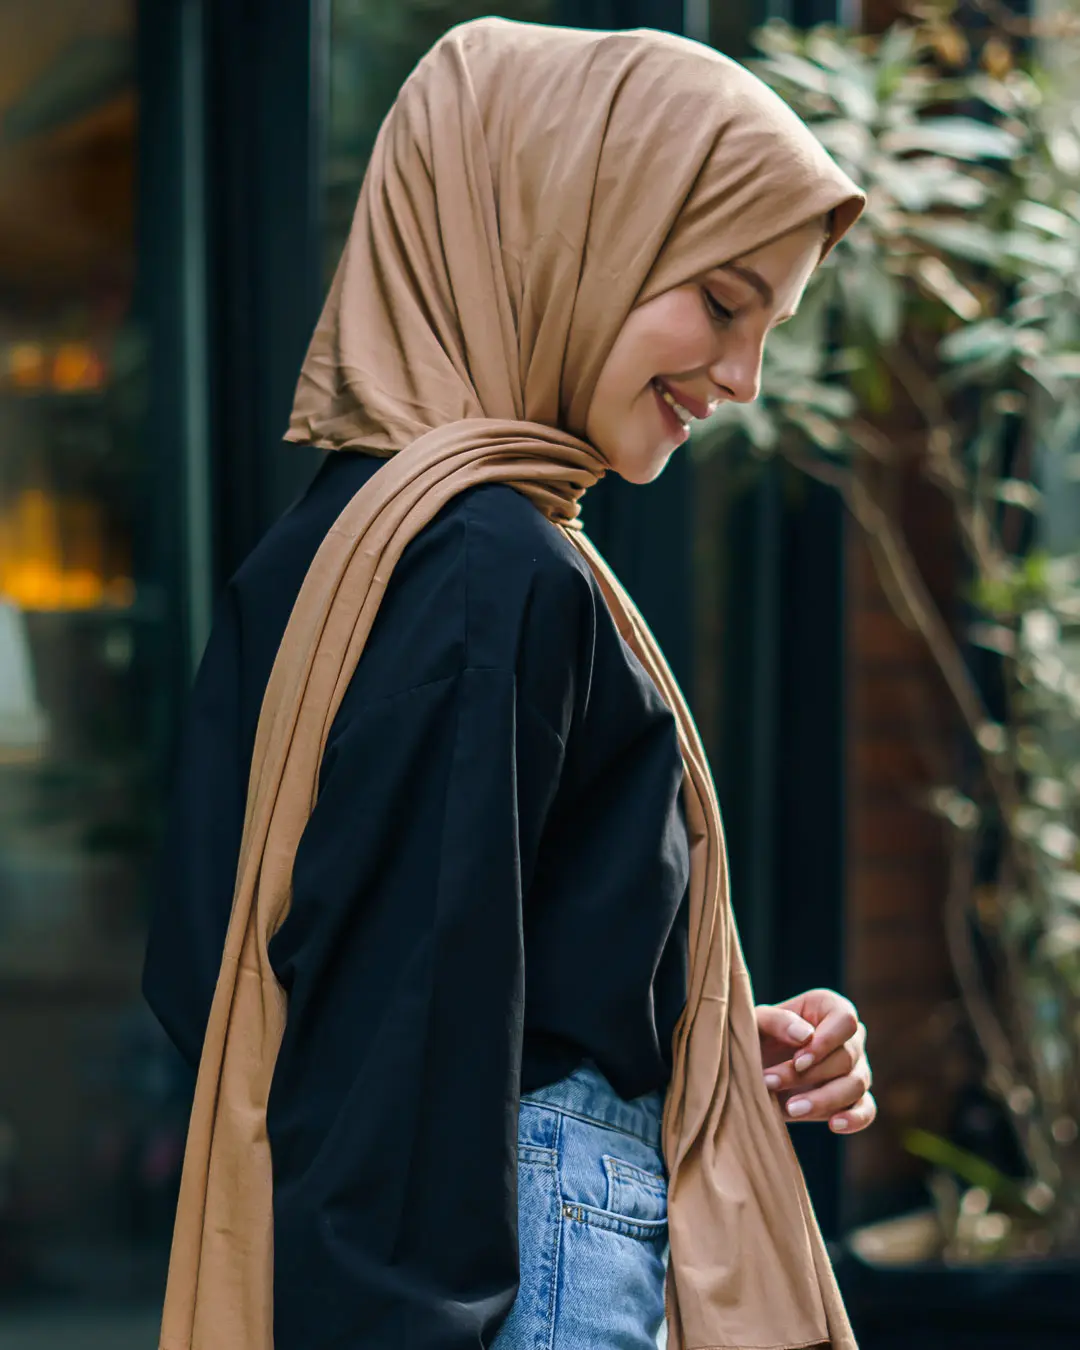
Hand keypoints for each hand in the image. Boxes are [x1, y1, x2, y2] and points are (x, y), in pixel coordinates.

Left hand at [755, 988, 875, 1134]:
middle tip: (772, 1083)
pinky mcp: (853, 1098)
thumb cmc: (756, 1037)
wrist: (751, 1069)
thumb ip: (777, 1021)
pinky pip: (866, 1109)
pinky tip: (834, 1125)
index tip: (798, 1061)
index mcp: (829, 1008)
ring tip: (791, 1108)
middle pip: (847, 1057)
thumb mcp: (756, 1023)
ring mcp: (856, 1068)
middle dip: (809, 1075)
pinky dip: (854, 1119)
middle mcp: (849, 1037)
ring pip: (855, 1085)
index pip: (845, 1020)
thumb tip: (805, 1035)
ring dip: (823, 1100)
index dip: (825, 1043)